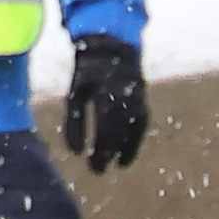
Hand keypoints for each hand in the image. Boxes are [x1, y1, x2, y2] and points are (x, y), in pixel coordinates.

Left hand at [64, 34, 150, 170]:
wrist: (114, 47)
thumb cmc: (89, 72)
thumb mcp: (76, 93)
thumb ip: (75, 122)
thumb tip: (75, 152)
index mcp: (107, 93)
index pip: (106, 128)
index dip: (100, 149)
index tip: (91, 166)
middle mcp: (126, 98)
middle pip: (119, 133)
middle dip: (108, 152)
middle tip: (97, 170)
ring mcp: (138, 100)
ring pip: (132, 131)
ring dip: (124, 150)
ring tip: (116, 165)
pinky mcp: (143, 104)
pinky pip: (140, 127)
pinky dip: (134, 142)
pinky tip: (125, 157)